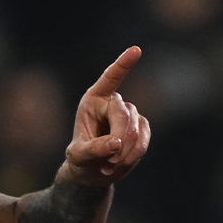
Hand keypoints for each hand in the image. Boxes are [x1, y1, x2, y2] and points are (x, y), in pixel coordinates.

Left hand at [58, 46, 151, 188]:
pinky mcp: (142, 127)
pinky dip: (133, 155)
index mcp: (93, 99)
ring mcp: (130, 114)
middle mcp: (113, 102)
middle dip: (119, 139)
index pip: (110, 78)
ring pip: (135, 130)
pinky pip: (144, 140)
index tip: (136, 50)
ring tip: (108, 166)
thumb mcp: (78, 156)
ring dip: (124, 153)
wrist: (93, 172)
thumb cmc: (81, 159)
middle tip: (109, 162)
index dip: (123, 64)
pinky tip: (119, 164)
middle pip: (124, 115)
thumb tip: (116, 143)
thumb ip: (94, 149)